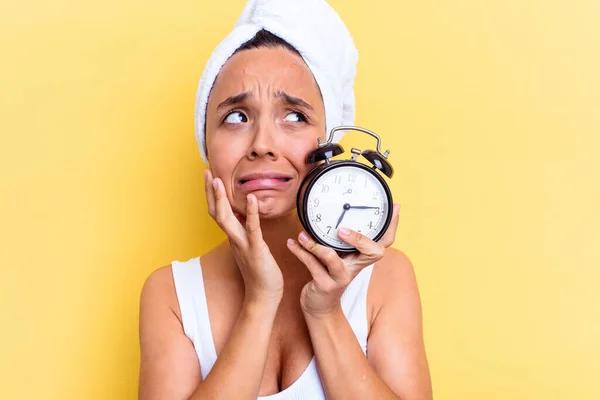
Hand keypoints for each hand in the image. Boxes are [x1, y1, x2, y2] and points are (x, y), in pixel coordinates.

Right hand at [205, 170, 283, 305]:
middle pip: (217, 212)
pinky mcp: (256, 250)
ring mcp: (243, 245)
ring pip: (227, 220)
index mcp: (233, 237)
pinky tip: (252, 198)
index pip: (218, 212)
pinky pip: (252, 229)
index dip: (213, 195)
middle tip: (206, 172)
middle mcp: (234, 239)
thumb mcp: (250, 246)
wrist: (264, 296)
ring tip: (218, 181)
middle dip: (211, 192)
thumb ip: (243, 231)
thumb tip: (242, 216)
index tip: (210, 176)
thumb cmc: (259, 271)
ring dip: (221, 200)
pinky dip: (250, 213)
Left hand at [287, 204, 400, 317]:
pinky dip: (300, 252)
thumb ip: (343, 239)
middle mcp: (355, 268)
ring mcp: (341, 277)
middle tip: (342, 229)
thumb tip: (344, 212)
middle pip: (372, 253)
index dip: (392, 227)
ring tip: (302, 234)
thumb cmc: (330, 276)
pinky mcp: (324, 285)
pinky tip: (292, 243)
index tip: (393, 207)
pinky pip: (311, 265)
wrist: (320, 307)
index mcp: (362, 259)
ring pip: (332, 258)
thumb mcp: (341, 257)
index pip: (383, 243)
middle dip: (360, 238)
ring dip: (314, 245)